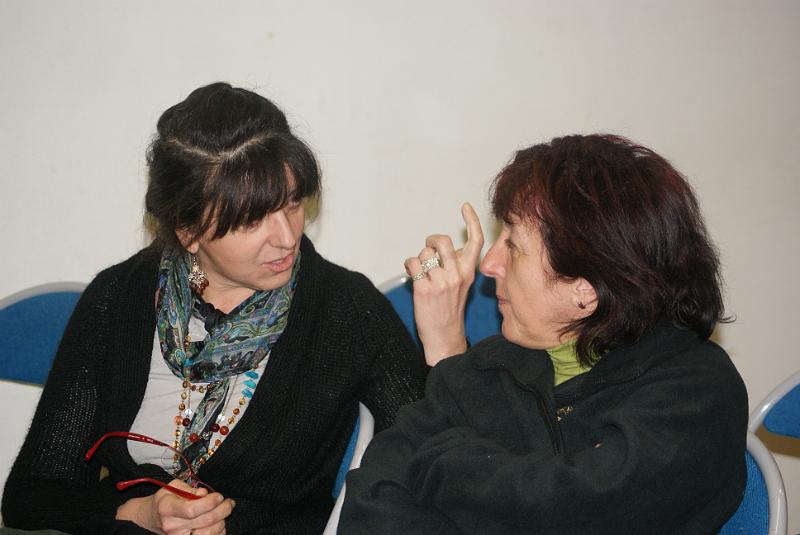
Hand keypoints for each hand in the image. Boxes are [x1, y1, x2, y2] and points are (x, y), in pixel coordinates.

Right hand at [116, 478, 234, 534]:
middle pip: (205, 521)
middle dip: (223, 509)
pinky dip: (219, 531)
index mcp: (167, 508)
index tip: (219, 496)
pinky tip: (219, 522)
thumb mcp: (174, 486)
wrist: (151, 517)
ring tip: (223, 511)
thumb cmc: (165, 499)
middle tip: (229, 502)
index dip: (210, 503)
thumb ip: (190, 489)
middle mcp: (172, 526)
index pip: (192, 509)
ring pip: (209, 533)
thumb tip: (205, 494)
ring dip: (222, 521)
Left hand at [404, 202, 483, 364]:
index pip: (476, 241)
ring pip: (425, 253)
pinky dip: (409, 267)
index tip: (465, 207)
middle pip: (443, 240)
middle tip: (428, 250)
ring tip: (423, 273)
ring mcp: (441, 282)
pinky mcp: (424, 289)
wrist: (445, 336)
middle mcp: (457, 275)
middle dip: (431, 241)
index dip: (472, 220)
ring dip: (420, 259)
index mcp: (468, 272)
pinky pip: (412, 264)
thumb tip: (447, 246)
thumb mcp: (462, 285)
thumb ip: (458, 264)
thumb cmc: (450, 308)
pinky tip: (414, 277)